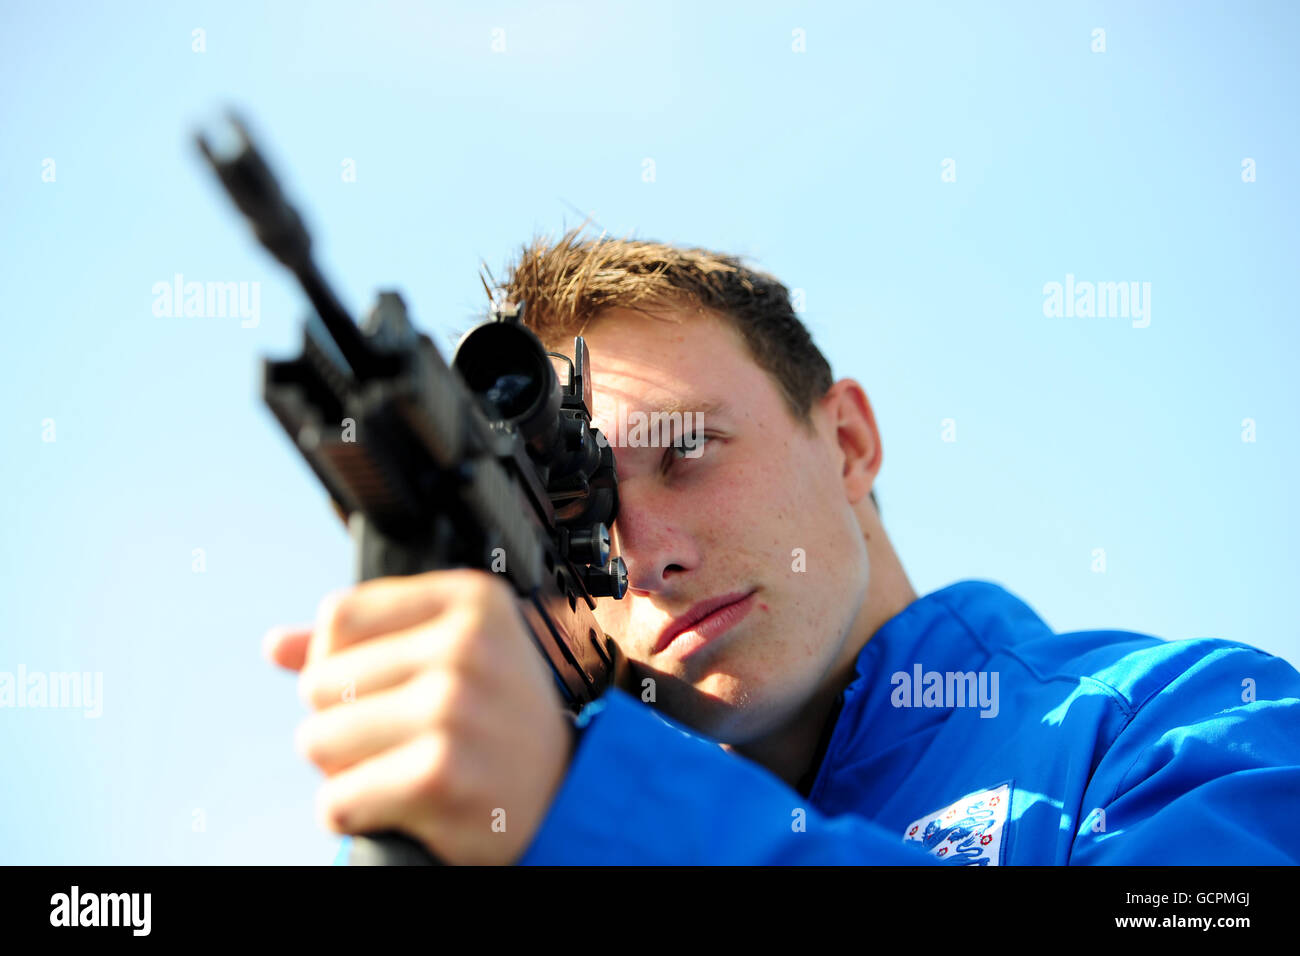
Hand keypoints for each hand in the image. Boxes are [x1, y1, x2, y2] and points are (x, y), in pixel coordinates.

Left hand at [262, 569, 573, 864]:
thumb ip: (367, 642)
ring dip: (345, 771)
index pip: (341, 616)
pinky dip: (353, 814)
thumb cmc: (500, 721)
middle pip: (319, 681)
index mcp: (471, 600)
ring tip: (398, 770)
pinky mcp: (441, 776)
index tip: (388, 688)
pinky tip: (399, 806)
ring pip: (318, 740)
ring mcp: (454, 709)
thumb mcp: (454, 655)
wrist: (562, 797)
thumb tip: (276, 645)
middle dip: (343, 722)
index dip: (342, 662)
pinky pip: (336, 799)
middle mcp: (467, 646)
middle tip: (402, 738)